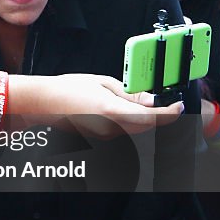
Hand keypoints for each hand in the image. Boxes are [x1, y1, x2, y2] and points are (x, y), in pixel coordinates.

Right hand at [29, 73, 183, 138]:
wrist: (42, 103)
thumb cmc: (68, 88)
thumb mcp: (103, 82)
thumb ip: (130, 94)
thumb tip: (151, 100)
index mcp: (112, 111)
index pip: (151, 118)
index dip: (169, 113)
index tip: (177, 106)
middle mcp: (110, 128)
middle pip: (146, 127)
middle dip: (157, 115)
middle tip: (163, 101)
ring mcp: (104, 136)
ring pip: (134, 129)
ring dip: (141, 117)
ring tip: (133, 100)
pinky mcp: (99, 137)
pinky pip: (121, 130)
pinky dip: (126, 120)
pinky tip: (116, 107)